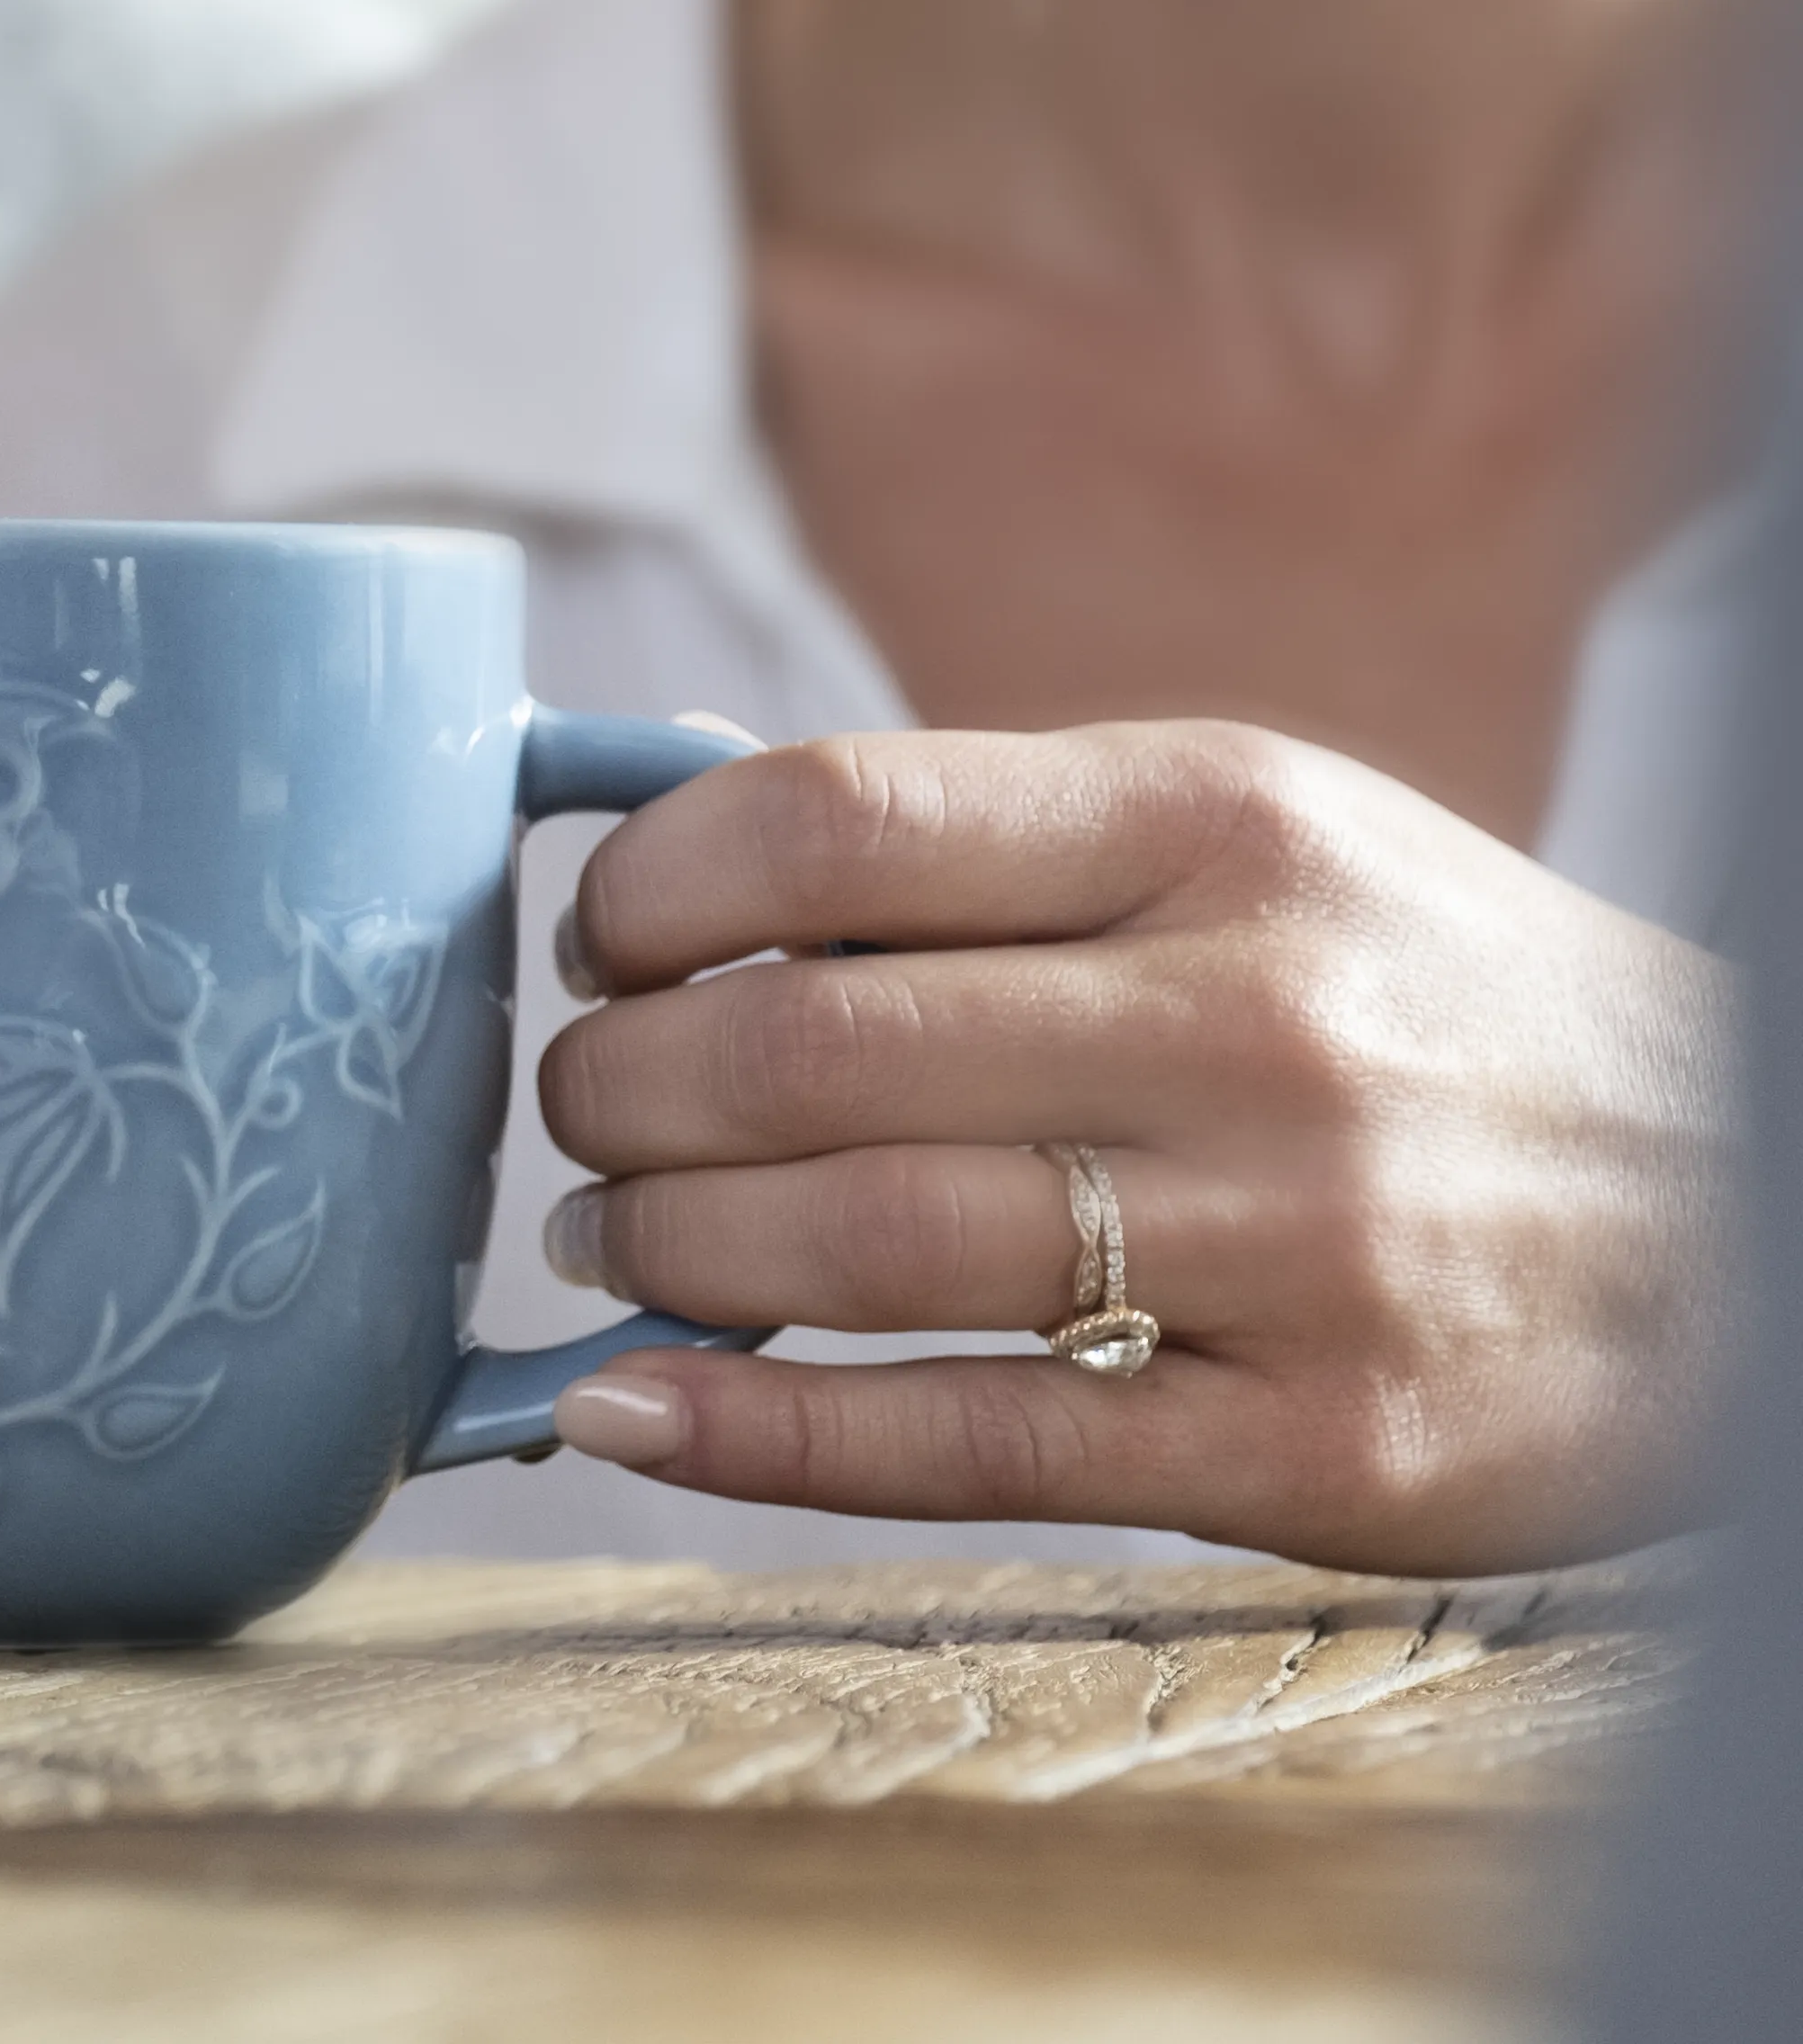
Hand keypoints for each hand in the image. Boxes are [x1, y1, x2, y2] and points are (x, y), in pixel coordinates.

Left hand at [537, 724, 1743, 1572]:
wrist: (1752, 1196)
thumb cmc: (1422, 993)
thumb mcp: (1252, 833)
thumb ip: (991, 845)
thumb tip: (673, 853)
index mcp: (1211, 821)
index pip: (833, 818)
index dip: (651, 885)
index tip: (596, 936)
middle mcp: (1247, 1016)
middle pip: (807, 1045)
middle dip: (621, 1085)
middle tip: (580, 1106)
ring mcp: (1290, 1242)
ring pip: (861, 1242)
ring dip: (663, 1247)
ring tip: (609, 1238)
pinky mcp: (1315, 1446)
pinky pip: (967, 1446)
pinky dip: (757, 1434)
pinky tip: (629, 1412)